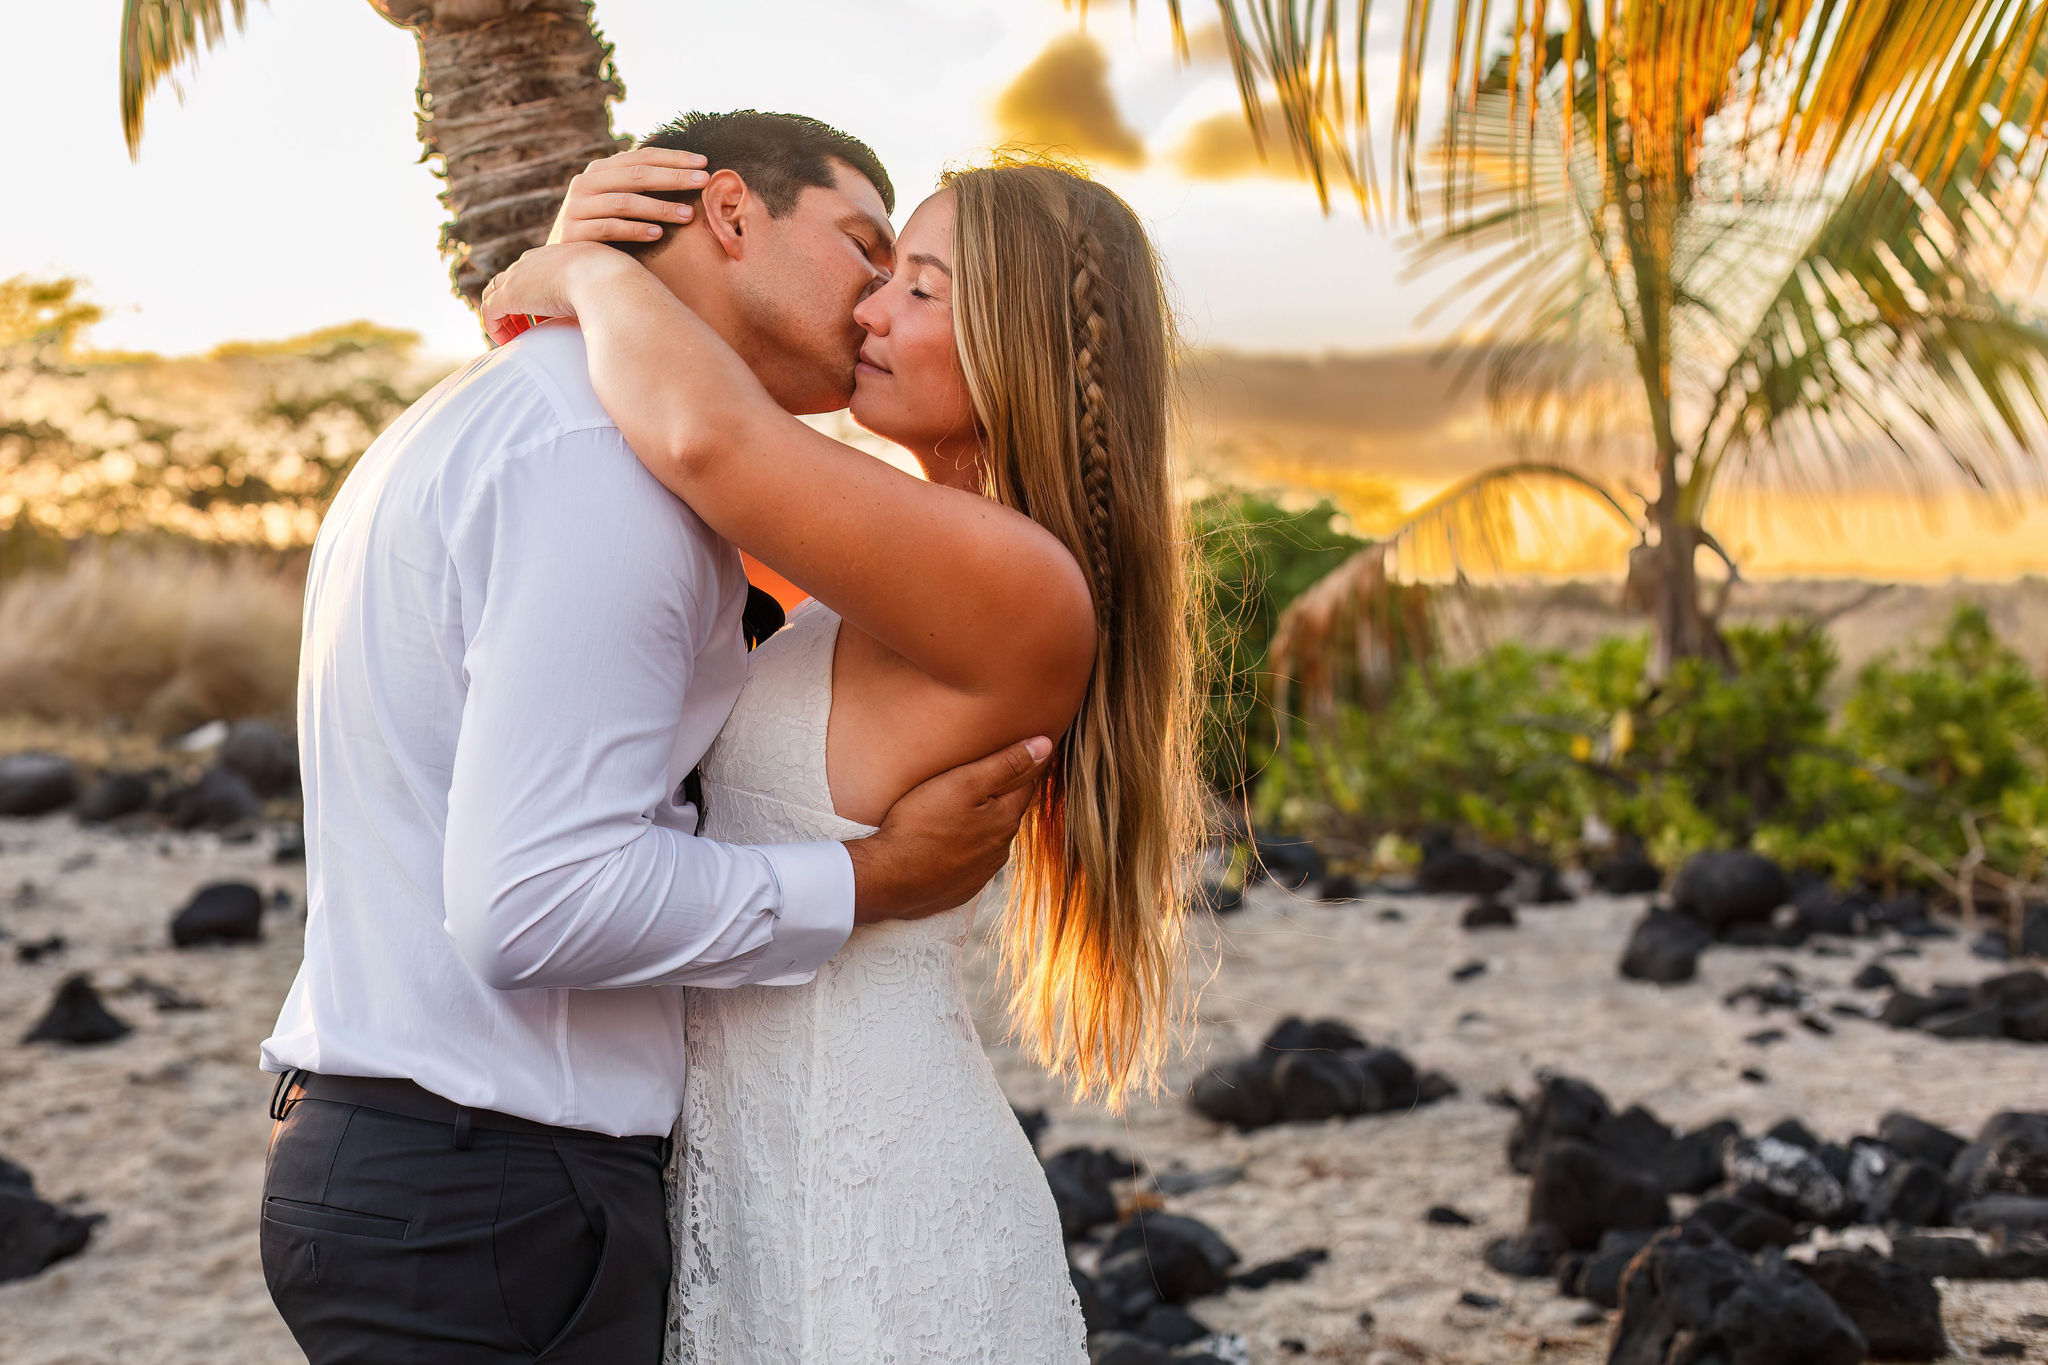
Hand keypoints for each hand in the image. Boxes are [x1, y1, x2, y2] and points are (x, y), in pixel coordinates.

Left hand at [480, 242, 633, 346]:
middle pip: (508, 280)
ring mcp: (518, 278)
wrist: (605, 279)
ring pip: (494, 295)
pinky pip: (490, 313)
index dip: (535, 293)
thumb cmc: (617, 286)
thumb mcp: (611, 286)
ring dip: (503, 317)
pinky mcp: (510, 296)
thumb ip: (608, 295)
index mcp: (556, 256)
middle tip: (524, 327)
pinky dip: (496, 328)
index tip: (546, 316)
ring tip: (515, 338)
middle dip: (514, 304)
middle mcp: (533, 262)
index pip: (533, 270)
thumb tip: (622, 312)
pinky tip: (510, 343)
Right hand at [549, 147, 711, 245]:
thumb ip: (639, 187)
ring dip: (659, 208)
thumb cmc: (601, 228)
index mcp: (600, 170)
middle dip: (673, 177)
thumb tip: (689, 175)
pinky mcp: (573, 232)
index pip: (641, 157)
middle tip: (704, 181)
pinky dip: (635, 230)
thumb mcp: (617, 201)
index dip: (673, 158)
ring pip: (624, 202)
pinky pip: (609, 228)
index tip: (704, 163)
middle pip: (636, 175)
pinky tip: (658, 234)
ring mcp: (577, 206)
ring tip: (687, 215)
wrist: (562, 261)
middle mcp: (586, 183)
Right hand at [847, 738, 1053, 923]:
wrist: (889, 879)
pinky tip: (942, 841)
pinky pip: (968, 861)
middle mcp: (1000, 849)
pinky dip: (962, 848)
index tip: (1003, 755)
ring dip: (978, 824)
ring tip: (953, 809)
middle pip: (1005, 812)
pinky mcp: (960, 887)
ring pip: (988, 838)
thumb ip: (1005, 764)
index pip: (1025, 785)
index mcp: (1005, 820)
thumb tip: (1045, 746)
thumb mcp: (963, 783)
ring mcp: (980, 872)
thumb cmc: (921, 825)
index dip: (1016, 767)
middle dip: (996, 796)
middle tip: (972, 778)